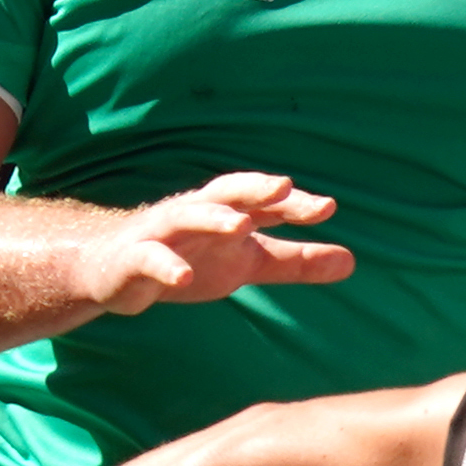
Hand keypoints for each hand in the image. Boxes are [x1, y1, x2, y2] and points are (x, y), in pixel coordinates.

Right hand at [75, 173, 352, 313]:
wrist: (113, 271)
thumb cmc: (190, 258)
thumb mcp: (248, 263)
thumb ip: (296, 261)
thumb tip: (352, 261)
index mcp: (227, 214)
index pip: (264, 202)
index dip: (293, 203)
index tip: (327, 208)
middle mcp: (196, 215)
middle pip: (226, 193)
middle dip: (253, 188)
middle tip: (284, 187)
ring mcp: (161, 235)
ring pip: (185, 216)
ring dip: (212, 218)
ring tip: (241, 226)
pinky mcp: (132, 261)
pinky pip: (148, 259)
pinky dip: (165, 265)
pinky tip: (183, 277)